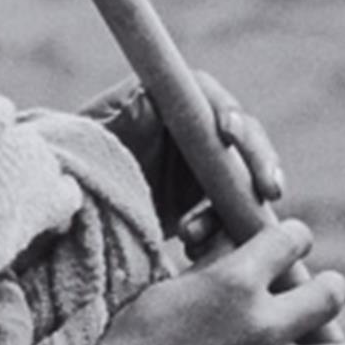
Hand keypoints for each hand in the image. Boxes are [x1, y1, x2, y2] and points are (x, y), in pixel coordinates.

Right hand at [47, 217, 344, 344]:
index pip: (293, 238)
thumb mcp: (169, 287)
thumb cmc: (129, 342)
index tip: (291, 244)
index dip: (293, 237)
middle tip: (325, 293)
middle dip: (329, 288)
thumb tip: (239, 244)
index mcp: (234, 281)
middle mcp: (263, 324)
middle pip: (333, 292)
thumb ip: (215, 266)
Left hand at [93, 73, 289, 246]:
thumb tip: (146, 100)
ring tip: (207, 234)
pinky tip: (197, 246)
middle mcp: (192, 128)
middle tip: (270, 191)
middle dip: (259, 161)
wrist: (74, 210)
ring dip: (242, 203)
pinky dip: (225, 228)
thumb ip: (119, 125)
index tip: (228, 132)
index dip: (225, 110)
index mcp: (165, 101)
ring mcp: (203, 163)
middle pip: (241, 136)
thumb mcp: (92, 145)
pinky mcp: (207, 196)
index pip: (207, 97)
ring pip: (243, 177)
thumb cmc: (77, 165)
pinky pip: (231, 210)